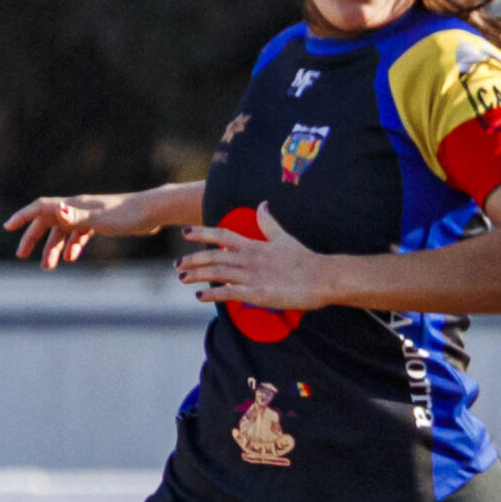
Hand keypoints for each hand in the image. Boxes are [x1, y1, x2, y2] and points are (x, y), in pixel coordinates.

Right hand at [6, 192, 166, 267]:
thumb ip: (76, 217)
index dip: (22, 217)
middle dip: (33, 239)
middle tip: (21, 256)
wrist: (153, 211)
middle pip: (47, 222)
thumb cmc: (127, 214)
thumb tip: (56, 211)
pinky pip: (80, 234)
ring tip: (48, 267)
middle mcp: (77, 208)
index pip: (40, 208)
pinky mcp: (101, 223)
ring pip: (63, 232)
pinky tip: (72, 258)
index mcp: (72, 205)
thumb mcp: (99, 219)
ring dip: (54, 248)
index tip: (7, 228)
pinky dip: (73, 246)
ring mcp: (88, 216)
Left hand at [177, 204, 339, 309]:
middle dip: (193, 259)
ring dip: (196, 275)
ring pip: (216, 273)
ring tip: (182, 279)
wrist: (323, 277)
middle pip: (213, 255)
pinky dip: (212, 294)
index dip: (202, 233)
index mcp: (254, 245)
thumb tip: (262, 204)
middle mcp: (249, 258)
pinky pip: (228, 293)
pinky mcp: (257, 293)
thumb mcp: (284, 238)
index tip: (186, 233)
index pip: (222, 235)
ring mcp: (252, 276)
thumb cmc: (306, 259)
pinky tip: (200, 297)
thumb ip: (269, 223)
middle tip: (177, 264)